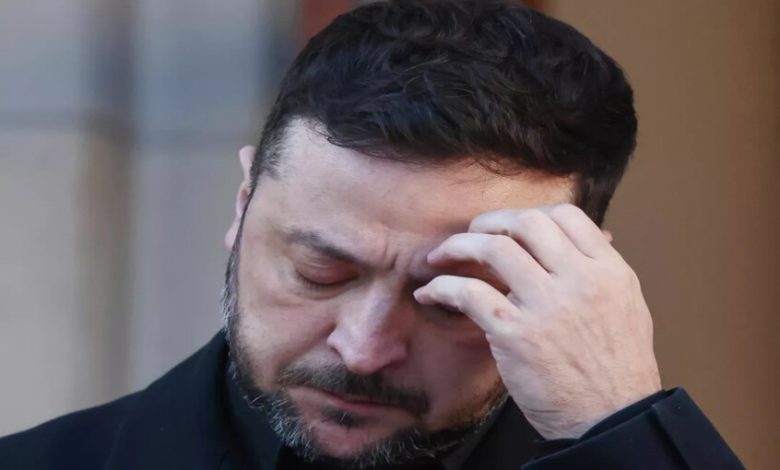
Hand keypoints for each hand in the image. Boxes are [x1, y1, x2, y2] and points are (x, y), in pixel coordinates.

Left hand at [413, 204, 661, 438]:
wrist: (611, 420)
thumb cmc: (615, 369)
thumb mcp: (626, 307)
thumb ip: (596, 272)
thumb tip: (568, 245)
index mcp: (609, 271)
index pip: (567, 216)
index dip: (531, 214)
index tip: (510, 228)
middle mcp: (580, 281)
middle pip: (526, 222)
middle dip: (490, 222)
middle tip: (472, 235)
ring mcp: (547, 306)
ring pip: (493, 248)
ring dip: (458, 246)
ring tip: (441, 256)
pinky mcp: (515, 334)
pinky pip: (468, 293)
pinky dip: (441, 287)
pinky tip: (429, 293)